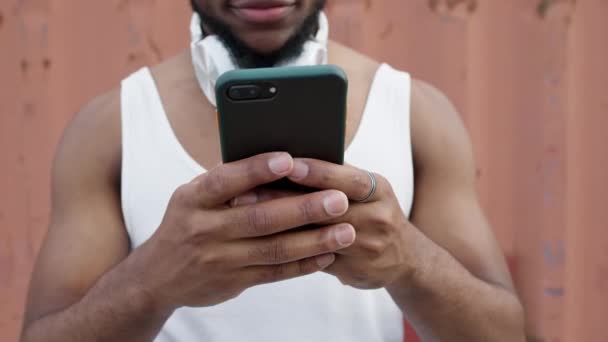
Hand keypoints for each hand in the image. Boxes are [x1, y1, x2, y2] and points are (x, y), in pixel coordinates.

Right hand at [128, 153, 356, 312]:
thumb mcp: (191, 197)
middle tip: (339, 200)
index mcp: (194, 199)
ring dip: (314, 240)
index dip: (257, 170)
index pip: (226, 180)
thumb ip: (226, 182)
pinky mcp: (233, 282)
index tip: (290, 160)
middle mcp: (205, 229)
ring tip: (346, 231)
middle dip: (303, 209)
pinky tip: (327, 255)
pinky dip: (303, 265)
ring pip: (274, 249)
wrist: (156, 277)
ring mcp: (220, 259)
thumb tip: (275, 159)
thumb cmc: (185, 223)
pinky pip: (274, 273)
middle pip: (260, 218)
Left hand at [231, 158, 418, 289]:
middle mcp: (376, 217)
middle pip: (326, 208)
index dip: (316, 171)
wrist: (406, 258)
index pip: (345, 178)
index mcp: (377, 189)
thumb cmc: (373, 212)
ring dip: (280, 227)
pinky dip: (290, 251)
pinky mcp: (356, 271)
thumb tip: (289, 158)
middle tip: (245, 195)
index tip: (286, 164)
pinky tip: (261, 244)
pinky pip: (317, 261)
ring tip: (246, 219)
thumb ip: (336, 178)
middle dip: (284, 200)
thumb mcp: (367, 190)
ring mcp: (367, 247)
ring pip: (317, 237)